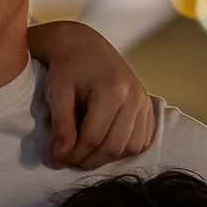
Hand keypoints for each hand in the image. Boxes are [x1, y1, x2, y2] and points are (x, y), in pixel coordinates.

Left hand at [30, 20, 154, 167]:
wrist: (85, 45)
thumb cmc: (68, 67)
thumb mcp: (58, 93)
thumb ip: (61, 126)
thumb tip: (61, 158)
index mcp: (113, 90)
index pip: (94, 138)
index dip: (74, 155)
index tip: (58, 161)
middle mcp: (135, 97)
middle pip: (114, 146)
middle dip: (90, 160)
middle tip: (71, 160)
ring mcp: (145, 102)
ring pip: (131, 148)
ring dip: (108, 157)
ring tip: (87, 152)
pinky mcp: (149, 107)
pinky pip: (142, 141)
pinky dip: (124, 149)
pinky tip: (106, 143)